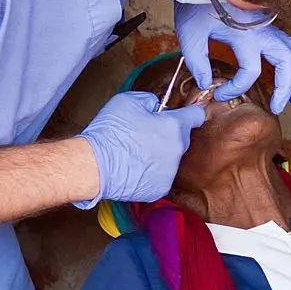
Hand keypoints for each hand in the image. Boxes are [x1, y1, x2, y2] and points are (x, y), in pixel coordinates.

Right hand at [77, 93, 203, 205]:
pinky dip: (149, 172)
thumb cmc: (109, 133)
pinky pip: (159, 176)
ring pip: (169, 158)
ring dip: (158, 154)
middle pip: (181, 138)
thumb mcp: (129, 100)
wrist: (94, 166)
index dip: (190, 112)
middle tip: (144, 133)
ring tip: (134, 152)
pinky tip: (132, 167)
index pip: (196, 115)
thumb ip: (150, 100)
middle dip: (167, 134)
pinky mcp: (160, 189)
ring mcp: (170, 172)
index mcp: (174, 127)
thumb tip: (156, 106)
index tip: (188, 113)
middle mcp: (177, 150)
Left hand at [174, 2, 290, 114]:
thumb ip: (197, 61)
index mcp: (245, 34)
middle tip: (278, 108)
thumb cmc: (194, 4)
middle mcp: (261, 30)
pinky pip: (286, 45)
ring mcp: (265, 26)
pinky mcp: (263, 25)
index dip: (235, 89)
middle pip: (286, 61)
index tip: (218, 95)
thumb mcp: (190, 34)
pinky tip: (287, 75)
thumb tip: (206, 84)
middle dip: (285, 87)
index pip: (250, 71)